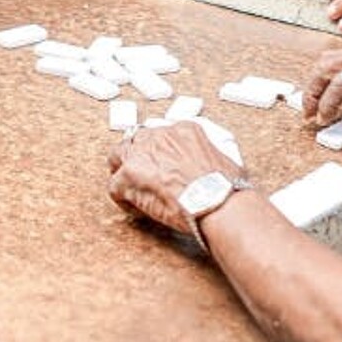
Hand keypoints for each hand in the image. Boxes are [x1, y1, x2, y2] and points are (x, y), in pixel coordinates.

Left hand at [108, 122, 245, 232]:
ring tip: (130, 189)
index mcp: (184, 130)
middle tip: (142, 174)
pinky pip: (115, 187)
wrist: (216, 201)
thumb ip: (210, 158)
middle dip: (138, 157)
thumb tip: (212, 171)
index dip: (160, 152)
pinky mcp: (129, 176)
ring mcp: (142, 155)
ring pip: (118, 156)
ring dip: (123, 172)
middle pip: (137, 140)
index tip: (163, 164)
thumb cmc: (226, 187)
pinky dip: (123, 200)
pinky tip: (135, 210)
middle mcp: (160, 136)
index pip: (162, 135)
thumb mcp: (225, 159)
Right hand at [301, 40, 341, 150]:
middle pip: (327, 65)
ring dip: (319, 81)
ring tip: (316, 104)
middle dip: (313, 90)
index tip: (324, 121)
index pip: (341, 82)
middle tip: (309, 113)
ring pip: (331, 58)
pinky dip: (331, 75)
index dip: (329, 104)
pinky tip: (332, 92)